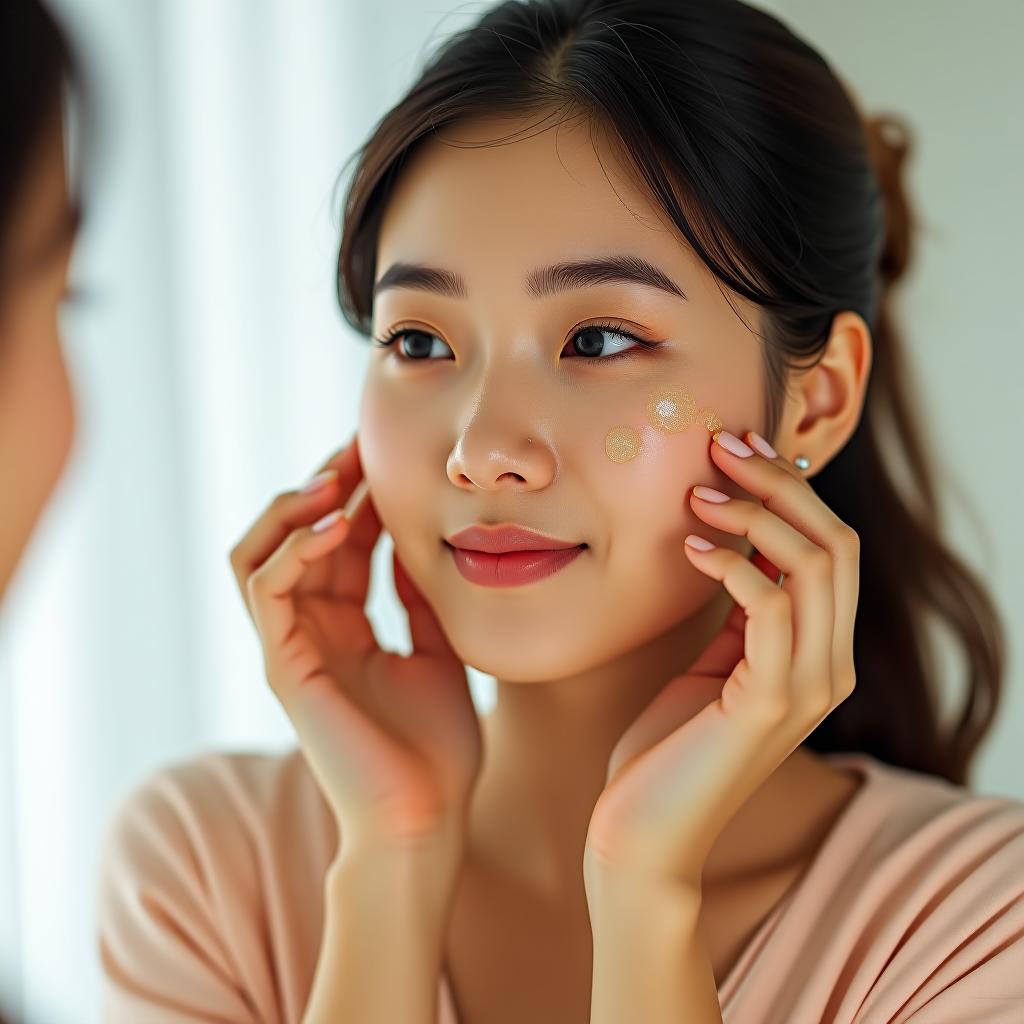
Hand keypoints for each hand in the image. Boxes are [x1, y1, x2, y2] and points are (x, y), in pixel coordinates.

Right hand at [229, 435, 481, 845]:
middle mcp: (310, 632)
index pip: (337, 543)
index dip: (358, 495)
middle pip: (293, 536)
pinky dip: (294, 546)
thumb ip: (419, 599)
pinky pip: (266, 588)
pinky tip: (336, 521)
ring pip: (258, 552)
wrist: (427, 817)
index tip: (387, 456)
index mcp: (345, 628)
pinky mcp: (282, 666)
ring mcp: (290, 648)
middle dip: (324, 485)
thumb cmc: (436, 747)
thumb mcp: (438, 651)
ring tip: (338, 476)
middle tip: (359, 447)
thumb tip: (416, 541)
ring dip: (293, 506)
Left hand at [584, 429, 858, 888]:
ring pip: (813, 565)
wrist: (643, 829)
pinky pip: (768, 607)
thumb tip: (734, 540)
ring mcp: (807, 686)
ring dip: (754, 513)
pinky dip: (731, 563)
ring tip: (697, 493)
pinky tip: (687, 546)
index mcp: (820, 652)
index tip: (739, 447)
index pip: (832, 548)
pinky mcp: (770, 703)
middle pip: (835, 543)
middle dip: (781, 483)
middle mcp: (830, 665)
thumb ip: (739, 612)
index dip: (792, 489)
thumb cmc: (669, 742)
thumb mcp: (714, 661)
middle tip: (723, 446)